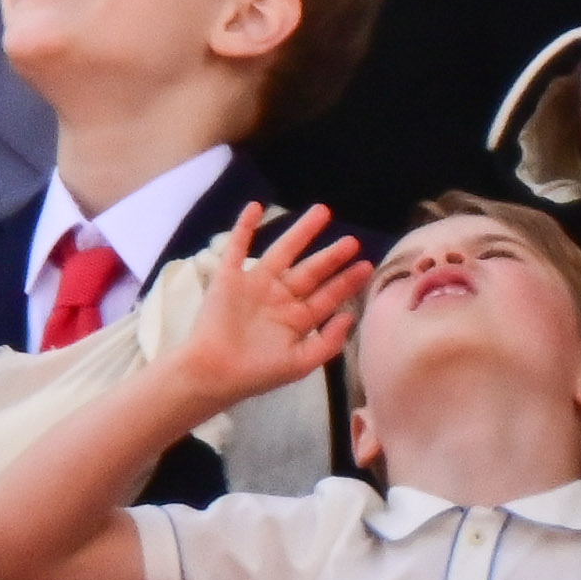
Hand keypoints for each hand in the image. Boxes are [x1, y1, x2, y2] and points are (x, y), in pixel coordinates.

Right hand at [153, 204, 366, 410]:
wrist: (214, 373)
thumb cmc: (257, 373)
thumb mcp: (301, 363)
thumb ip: (329, 341)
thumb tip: (350, 316)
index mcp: (297, 318)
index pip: (328, 295)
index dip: (347, 281)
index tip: (367, 265)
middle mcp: (279, 298)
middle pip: (311, 270)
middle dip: (332, 255)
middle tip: (353, 241)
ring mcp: (255, 285)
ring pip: (283, 251)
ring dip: (301, 232)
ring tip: (322, 212)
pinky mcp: (229, 278)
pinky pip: (237, 247)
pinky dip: (244, 227)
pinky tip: (256, 206)